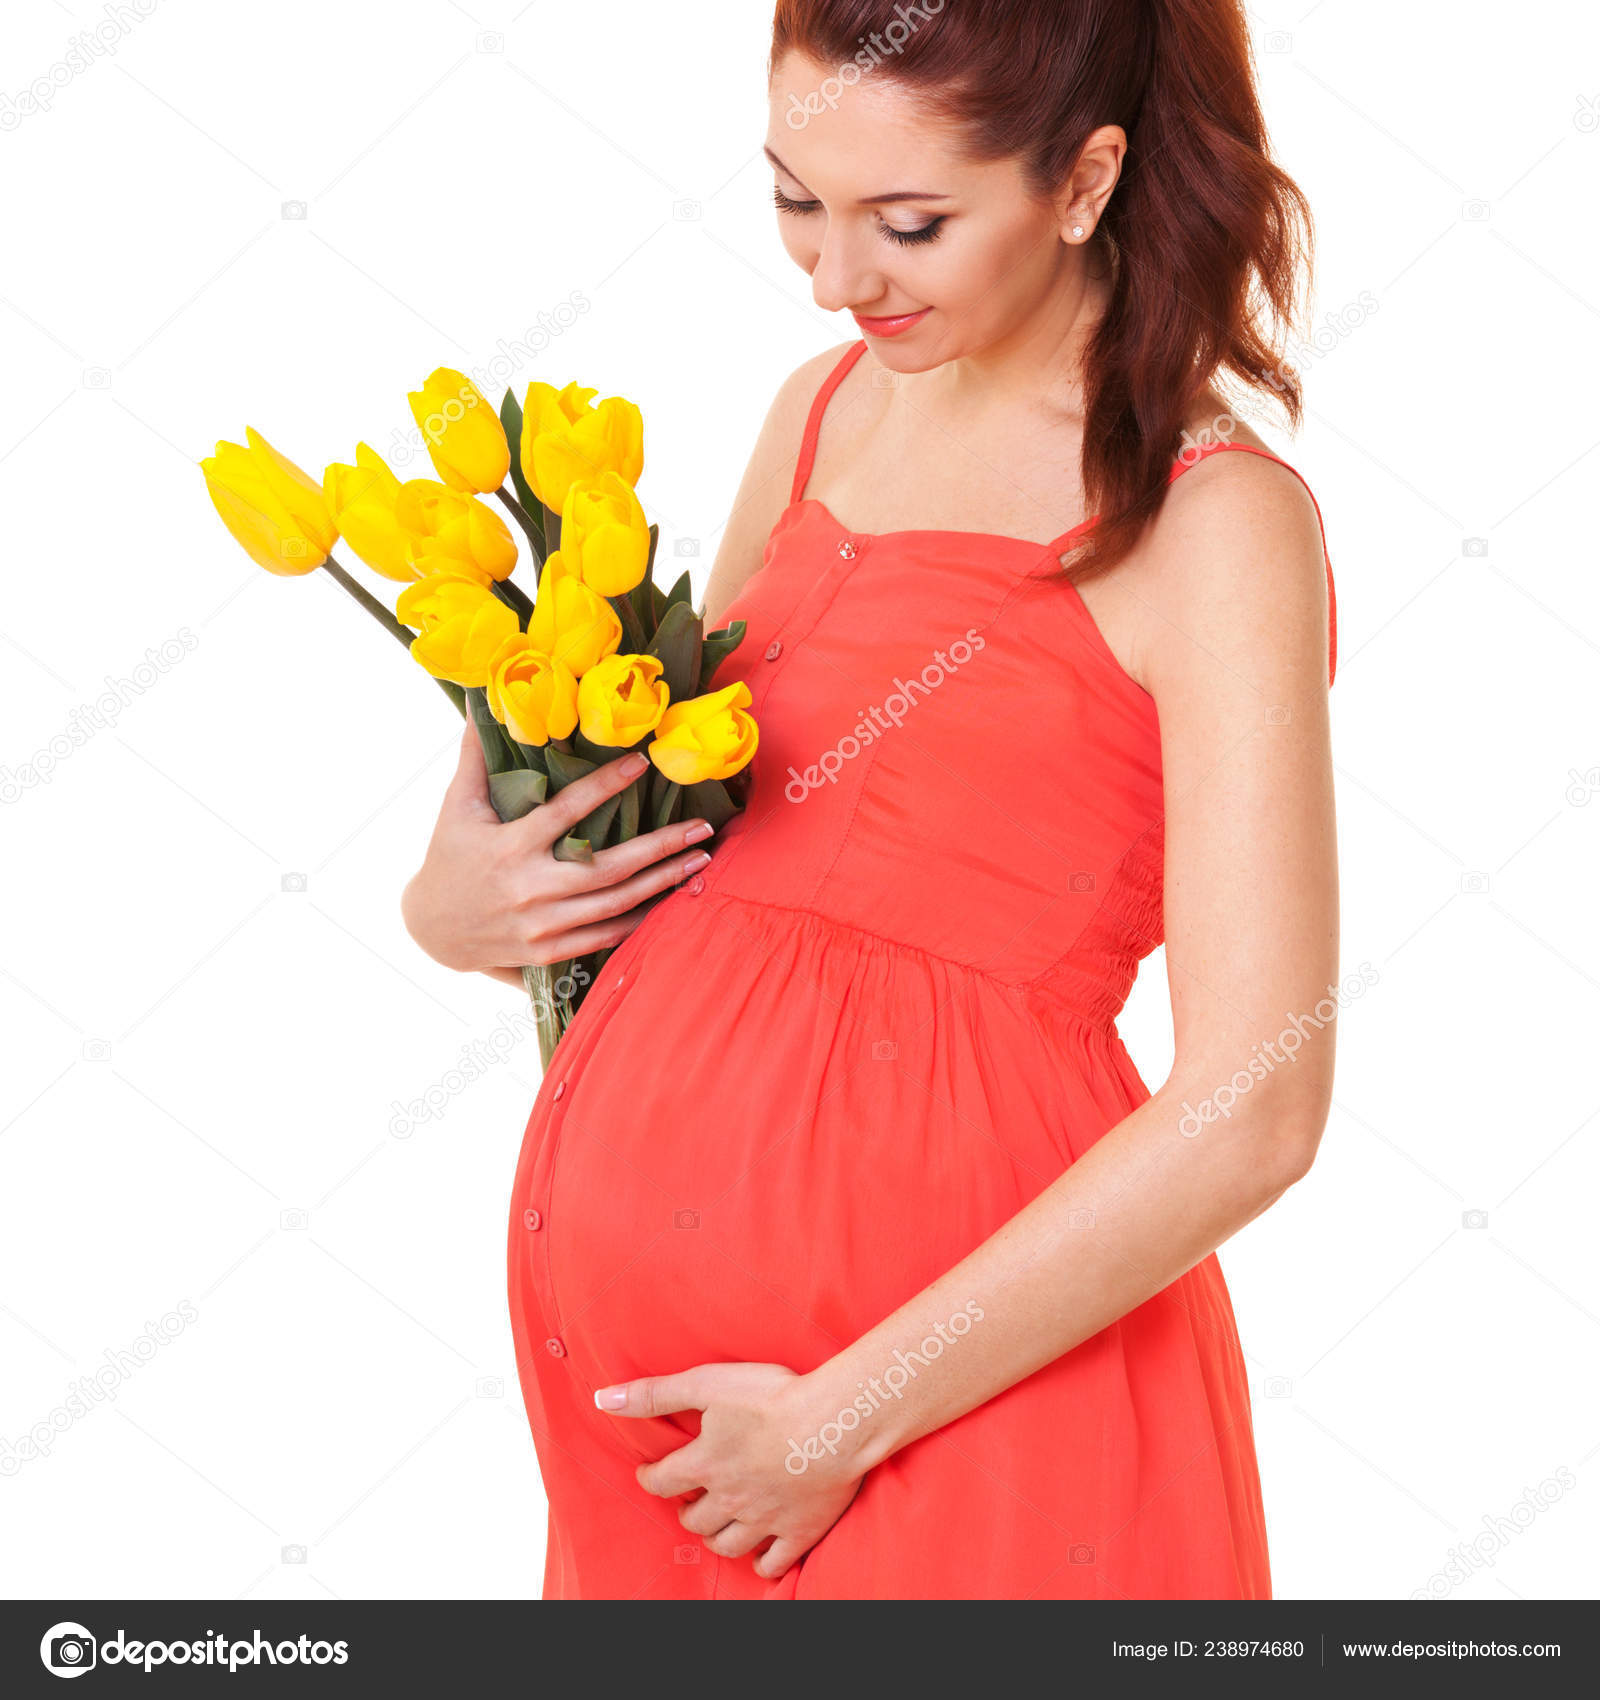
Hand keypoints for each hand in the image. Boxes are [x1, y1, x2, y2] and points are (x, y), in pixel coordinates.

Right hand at [401, 724, 715, 973]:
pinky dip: (641, 920)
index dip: (606, 785)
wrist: (431, 929)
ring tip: (701, 859)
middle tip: (703, 828)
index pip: (567, 811)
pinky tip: (673, 900)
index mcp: (510, 847)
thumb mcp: (456, 806)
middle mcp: (530, 889)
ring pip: (615, 904)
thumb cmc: (449, 857)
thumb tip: (483, 700)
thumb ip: (476, 758)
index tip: (644, 762)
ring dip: (663, 882)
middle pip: (608, 868)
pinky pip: (606, 937)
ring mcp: (542, 925)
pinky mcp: (549, 951)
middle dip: (661, 848)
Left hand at [598, 1362, 869, 1580]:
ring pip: (727, 1544)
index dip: (651, 1477)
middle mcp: (728, 1499)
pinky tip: (759, 1554)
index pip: (662, 1480)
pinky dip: (761, 1563)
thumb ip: (655, 1394)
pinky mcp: (799, 1531)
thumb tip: (603, 1400)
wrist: (833, 1422)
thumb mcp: (706, 1383)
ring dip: (716, 1537)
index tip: (649, 1473)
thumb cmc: (771, 1397)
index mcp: (704, 1464)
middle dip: (686, 1509)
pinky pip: (772, 1563)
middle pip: (694, 1518)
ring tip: (717, 1524)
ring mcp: (764, 1520)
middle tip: (689, 1498)